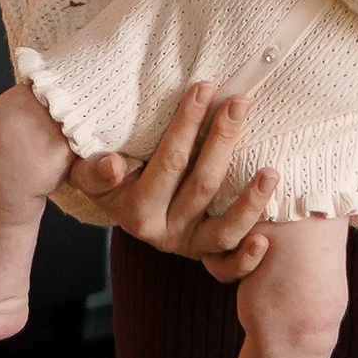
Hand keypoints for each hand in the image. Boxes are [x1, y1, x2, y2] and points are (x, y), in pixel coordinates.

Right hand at [67, 82, 277, 280]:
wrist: (115, 206)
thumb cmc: (105, 178)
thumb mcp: (86, 172)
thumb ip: (93, 171)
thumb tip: (112, 166)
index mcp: (135, 211)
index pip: (168, 162)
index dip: (187, 124)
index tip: (204, 88)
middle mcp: (163, 232)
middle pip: (202, 186)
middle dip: (223, 140)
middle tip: (240, 102)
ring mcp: (188, 246)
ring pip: (223, 231)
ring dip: (250, 202)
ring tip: (271, 171)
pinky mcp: (206, 257)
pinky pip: (228, 268)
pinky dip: (246, 259)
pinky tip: (264, 240)